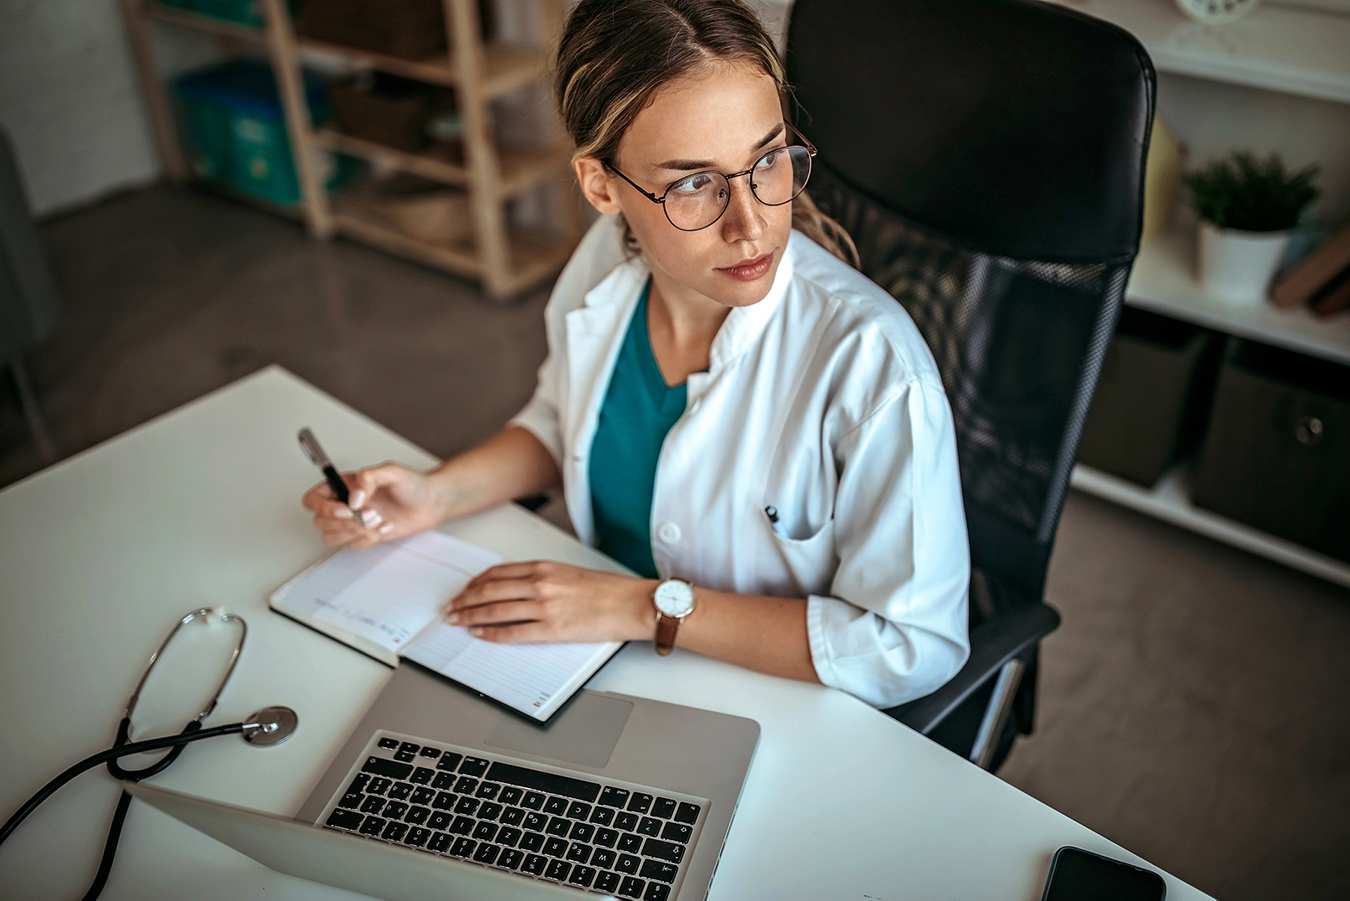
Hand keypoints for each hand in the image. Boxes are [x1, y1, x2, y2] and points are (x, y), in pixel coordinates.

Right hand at [301, 461, 446, 550]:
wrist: (432, 504)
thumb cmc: (413, 485)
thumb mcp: (391, 471)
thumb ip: (368, 478)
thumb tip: (353, 497)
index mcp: (344, 485)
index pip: (313, 499)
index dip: (324, 507)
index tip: (346, 507)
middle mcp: (346, 504)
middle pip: (320, 521)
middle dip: (343, 521)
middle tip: (368, 514)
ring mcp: (354, 522)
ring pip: (331, 536)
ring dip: (354, 531)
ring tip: (377, 520)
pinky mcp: (366, 536)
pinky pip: (352, 545)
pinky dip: (368, 539)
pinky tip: (385, 528)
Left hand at [445, 561, 657, 643]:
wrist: (633, 603)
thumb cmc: (609, 590)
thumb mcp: (570, 573)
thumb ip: (543, 578)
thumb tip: (517, 590)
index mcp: (544, 567)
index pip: (497, 573)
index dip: (474, 583)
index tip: (463, 591)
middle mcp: (540, 583)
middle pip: (489, 591)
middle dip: (464, 601)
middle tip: (450, 609)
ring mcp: (545, 606)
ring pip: (495, 611)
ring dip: (471, 617)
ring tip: (457, 622)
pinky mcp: (552, 629)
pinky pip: (513, 632)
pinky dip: (492, 634)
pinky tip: (481, 634)